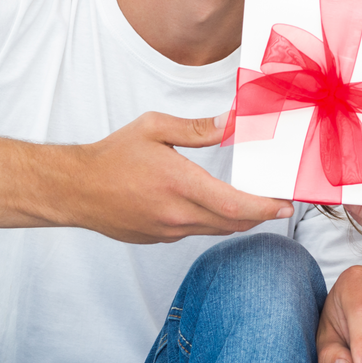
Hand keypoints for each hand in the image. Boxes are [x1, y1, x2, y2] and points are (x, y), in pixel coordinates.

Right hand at [69, 110, 293, 243]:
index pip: (234, 206)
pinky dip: (212, 221)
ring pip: (216, 230)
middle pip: (233, 223)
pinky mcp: (159, 239)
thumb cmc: (112, 156)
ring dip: (238, 219)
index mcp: (180, 184)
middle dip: (260, 214)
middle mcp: (177, 214)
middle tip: (278, 202)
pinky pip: (195, 232)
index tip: (286, 204)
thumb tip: (232, 123)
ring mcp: (168, 231)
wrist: (75, 189)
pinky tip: (212, 205)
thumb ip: (196, 128)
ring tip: (253, 204)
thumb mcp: (154, 128)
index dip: (265, 208)